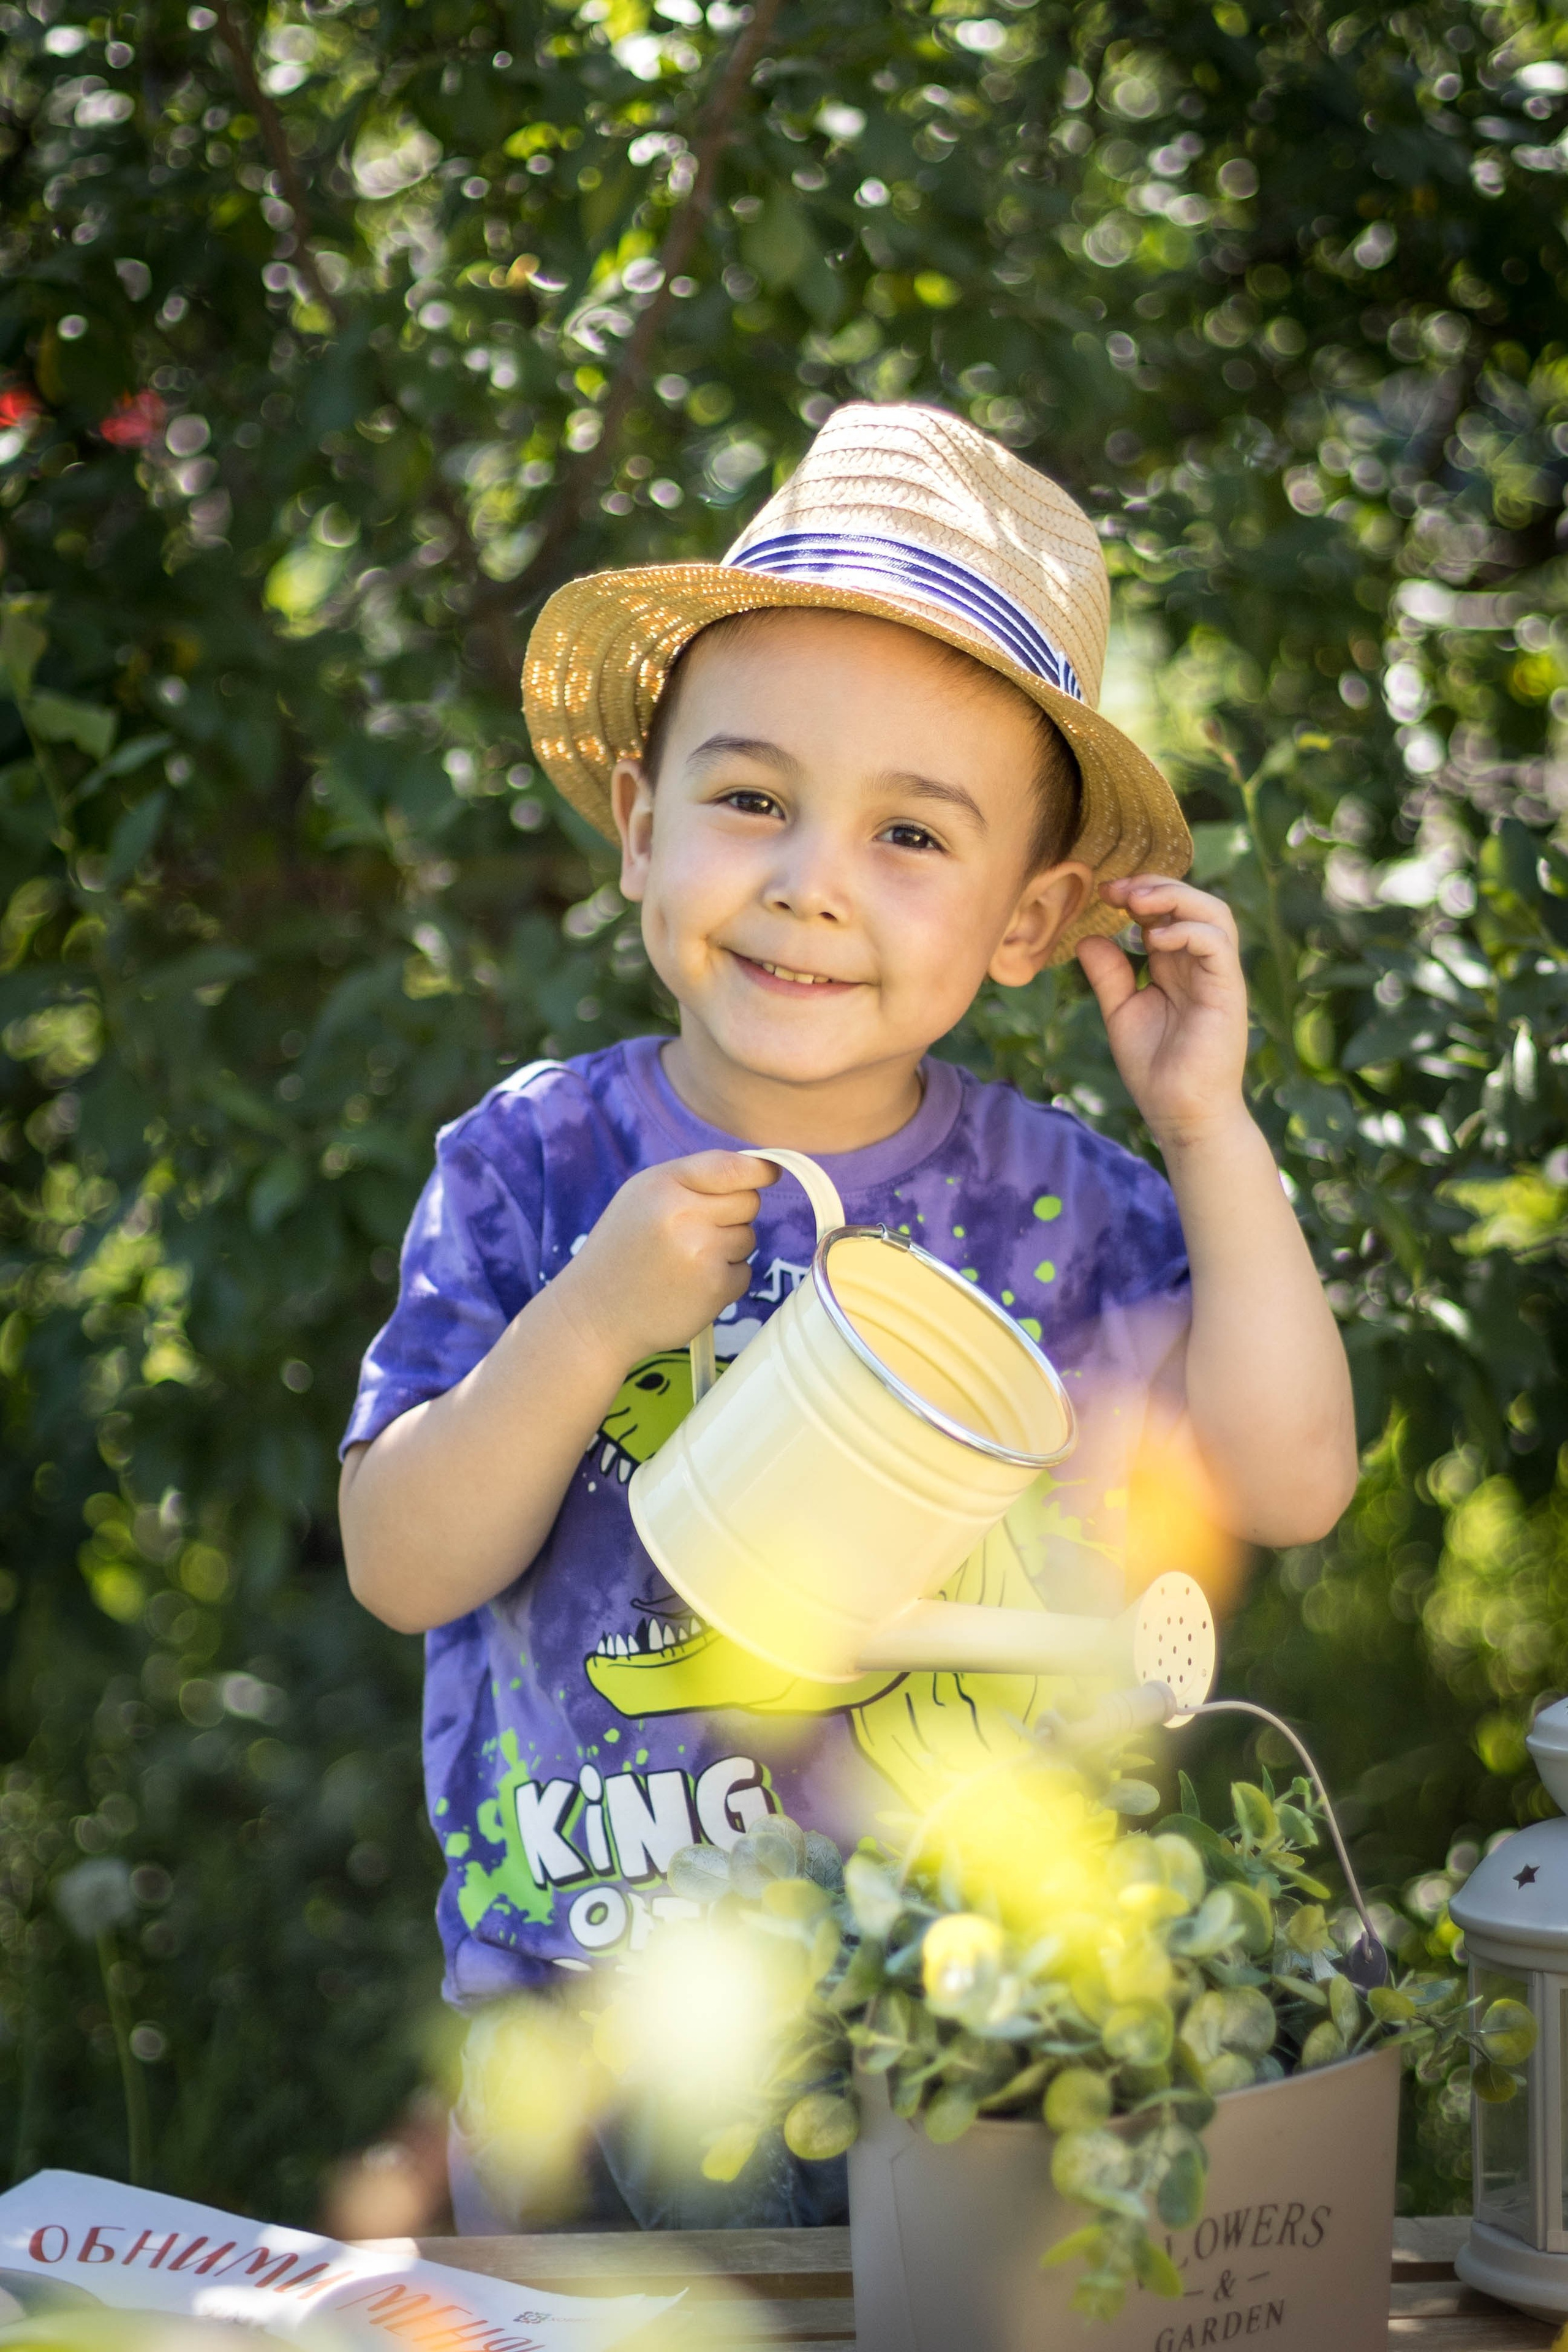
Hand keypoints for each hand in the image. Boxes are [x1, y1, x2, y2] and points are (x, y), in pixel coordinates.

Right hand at [554, 1151, 776, 1371]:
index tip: (770, 1173)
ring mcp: (701, 1251)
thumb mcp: (641, 1199)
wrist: (594, 1315)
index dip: (759, 1170)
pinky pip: (744, 1273)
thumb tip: (757, 1170)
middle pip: (748, 1202)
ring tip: (685, 1263)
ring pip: (749, 1238)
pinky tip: (690, 1287)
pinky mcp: (715, 1287)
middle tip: (695, 1233)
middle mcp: (682, 1214)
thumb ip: (691, 1182)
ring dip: (728, 1250)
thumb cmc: (621, 1253)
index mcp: (662, 1185)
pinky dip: (725, 1281)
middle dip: (733, 1215)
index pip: (731, 1167)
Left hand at [1076, 876, 1248, 1147]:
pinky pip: (1217, 944)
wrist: (1179, 1114)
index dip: (1139, 894)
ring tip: (1137, 902)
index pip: (1167, 912)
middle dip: (1155, 886)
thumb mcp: (1121, 1013)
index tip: (1104, 893)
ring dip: (1175, 898)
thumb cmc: (1155, 1070)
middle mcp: (1200, 965)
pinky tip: (1155, 940)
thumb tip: (1087, 938)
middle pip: (1192, 902)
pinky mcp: (1228, 992)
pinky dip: (1188, 931)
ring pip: (1213, 913)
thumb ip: (1108, 976)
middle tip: (1117, 890)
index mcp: (1176, 967)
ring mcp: (1218, 976)